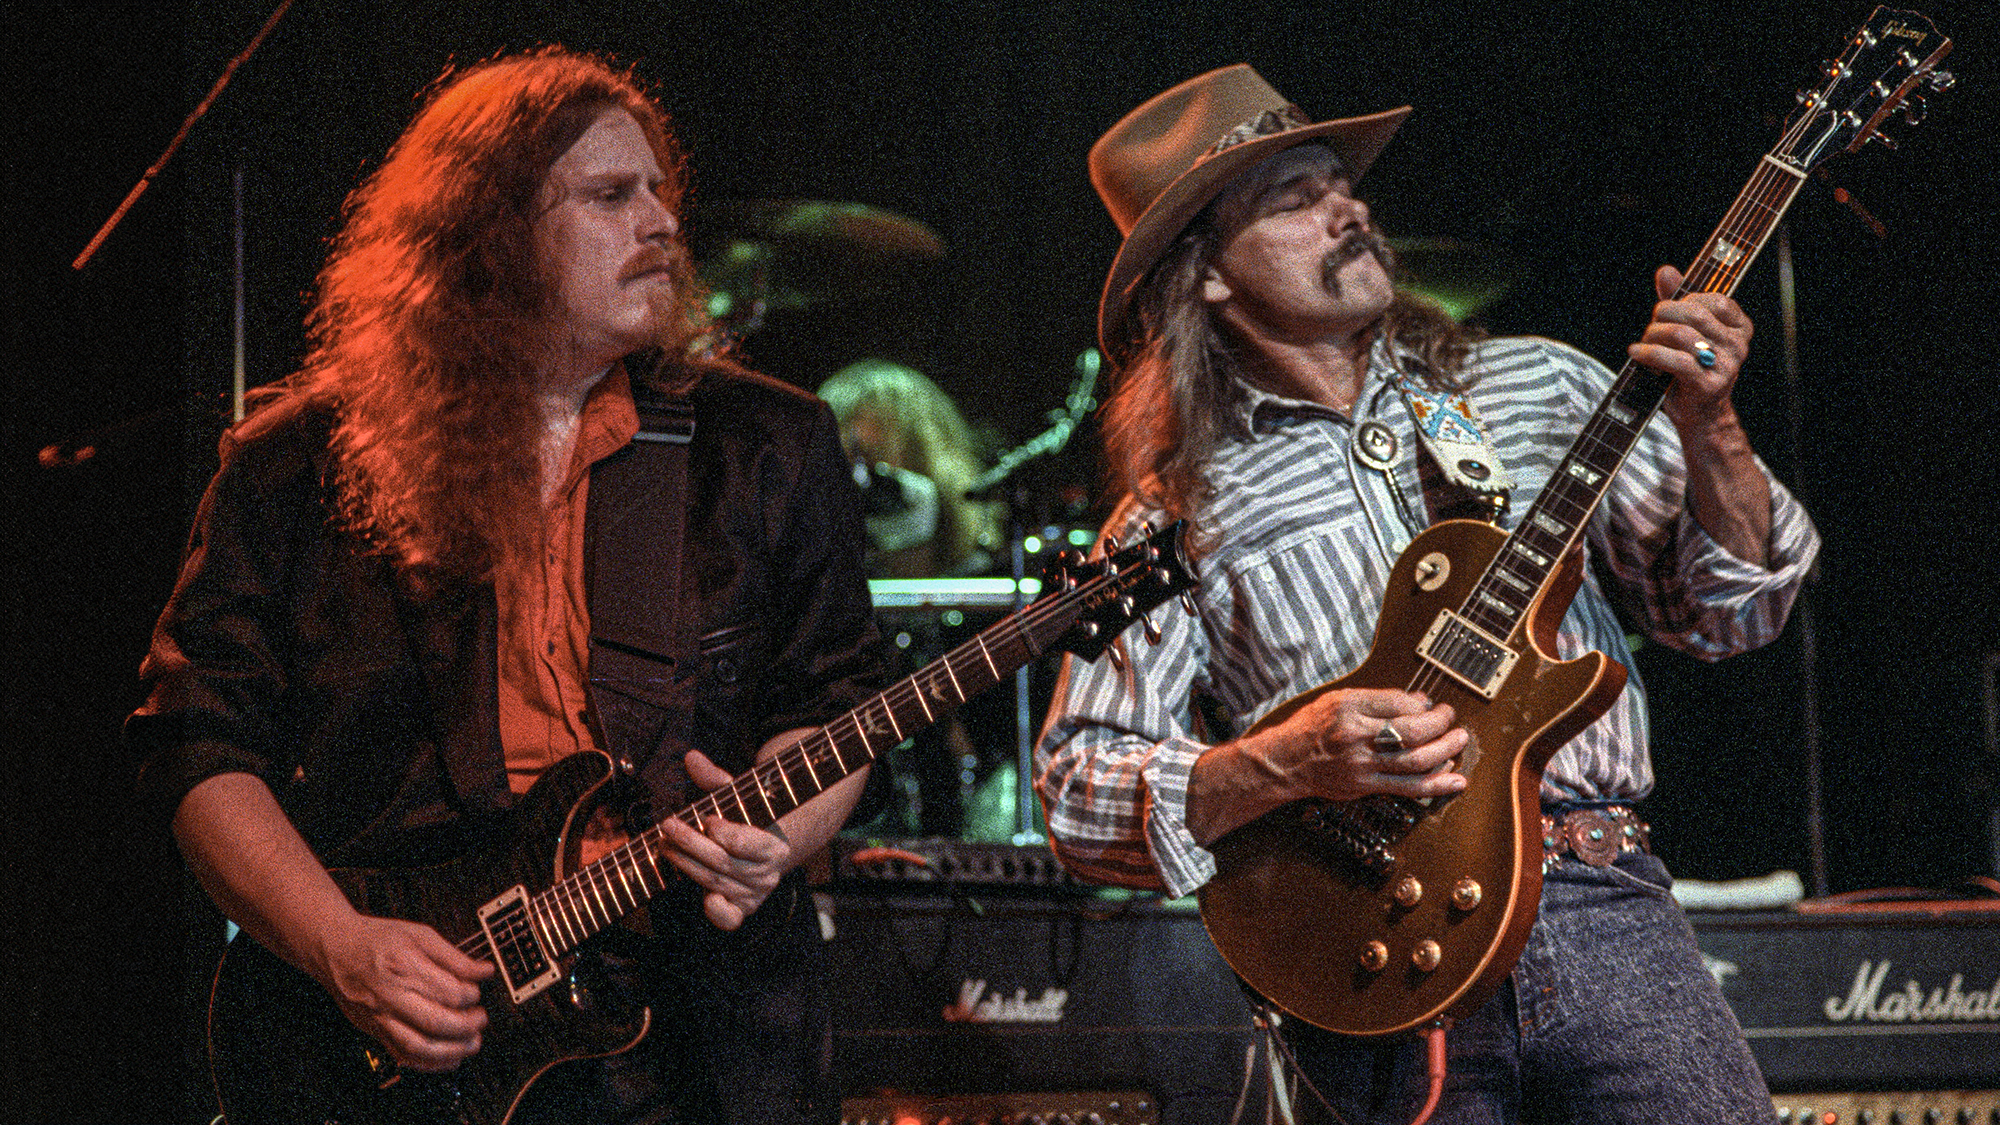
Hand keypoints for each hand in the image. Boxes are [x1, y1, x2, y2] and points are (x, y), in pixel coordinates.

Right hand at [311, 914, 492, 1072]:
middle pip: (435, 1021)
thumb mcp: (419, 934)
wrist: (333, 949)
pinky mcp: (374, 1030)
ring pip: (418, 1046)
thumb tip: (484, 971)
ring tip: (471, 1043)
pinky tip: (448, 1059)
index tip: (476, 992)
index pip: (448, 991)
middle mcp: (391, 995)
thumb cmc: (376, 939)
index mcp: (405, 966)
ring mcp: (380, 1016)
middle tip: (480, 1019)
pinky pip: (402, 1055)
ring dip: (451, 1051)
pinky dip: (429, 1063)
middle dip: (466, 1025)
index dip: (471, 995)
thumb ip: (454, 956)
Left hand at [658, 749, 792, 930]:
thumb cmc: (746, 820)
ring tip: (665, 845)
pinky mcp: (741, 910)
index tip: (707, 818)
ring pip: (714, 881)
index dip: (725, 832)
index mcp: (774, 846)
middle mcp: (767, 874)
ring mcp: (753, 895)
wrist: (763, 853)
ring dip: (686, 864)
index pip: (746, 843)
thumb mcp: (736, 797)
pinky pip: (729, 918)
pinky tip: (702, 897)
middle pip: (722, 861)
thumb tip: (691, 758)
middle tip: (667, 826)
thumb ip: (715, 779)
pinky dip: (716, 911)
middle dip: (691, 843)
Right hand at [1261, 687, 1467, 803]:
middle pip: (1412, 731)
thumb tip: (1418, 701)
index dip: (1422, 703)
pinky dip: (1436, 783)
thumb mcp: (1338, 700)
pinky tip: (1455, 779)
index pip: (1398, 702)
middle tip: (1451, 719)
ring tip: (1458, 741)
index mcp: (1349, 708)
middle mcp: (1356, 735)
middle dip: (1440, 724)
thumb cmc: (1311, 727)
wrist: (1287, 761)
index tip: (1430, 704)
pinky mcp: (1366, 786)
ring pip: (1416, 760)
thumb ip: (1378, 699)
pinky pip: (1409, 787)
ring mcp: (1362, 764)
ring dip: (1445, 750)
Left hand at [1627, 264, 1754, 430]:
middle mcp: (1739, 345)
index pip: (1715, 299)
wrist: (1699, 414)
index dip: (1684, 300)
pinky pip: (1675, 360)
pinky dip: (1649, 354)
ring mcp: (1727, 366)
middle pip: (1694, 314)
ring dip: (1653, 335)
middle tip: (1650, 326)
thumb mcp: (1687, 330)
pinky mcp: (1708, 384)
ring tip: (1643, 343)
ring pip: (1681, 335)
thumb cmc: (1690, 367)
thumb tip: (1666, 271)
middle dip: (1663, 315)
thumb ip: (1678, 299)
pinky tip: (1636, 353)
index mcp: (1741, 327)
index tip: (1667, 311)